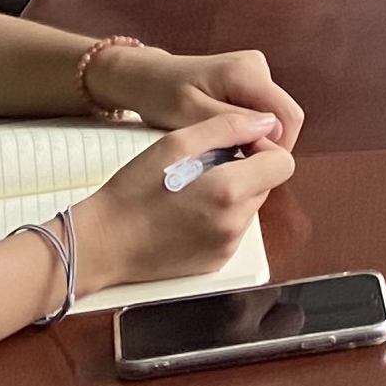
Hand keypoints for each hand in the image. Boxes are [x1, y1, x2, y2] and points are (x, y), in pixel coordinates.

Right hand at [73, 109, 291, 293]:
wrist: (102, 244)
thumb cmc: (132, 190)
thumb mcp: (175, 144)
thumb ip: (227, 127)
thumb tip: (266, 123)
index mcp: (229, 191)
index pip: (282, 163)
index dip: (263, 148)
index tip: (234, 145)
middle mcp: (235, 224)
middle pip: (266, 185)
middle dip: (245, 170)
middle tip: (204, 166)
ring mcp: (227, 247)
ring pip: (249, 207)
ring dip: (232, 194)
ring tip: (192, 190)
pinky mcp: (216, 262)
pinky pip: (233, 230)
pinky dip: (220, 217)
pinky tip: (187, 213)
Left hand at [81, 42, 305, 149]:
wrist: (144, 76)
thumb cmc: (161, 95)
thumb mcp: (191, 114)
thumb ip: (233, 123)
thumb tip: (274, 135)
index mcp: (247, 72)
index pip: (289, 117)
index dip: (278, 148)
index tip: (250, 170)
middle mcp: (258, 66)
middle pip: (283, 117)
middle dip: (266, 145)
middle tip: (234, 165)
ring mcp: (254, 71)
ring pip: (273, 117)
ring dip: (256, 139)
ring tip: (224, 152)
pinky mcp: (248, 79)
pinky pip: (261, 112)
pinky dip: (249, 130)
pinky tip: (224, 139)